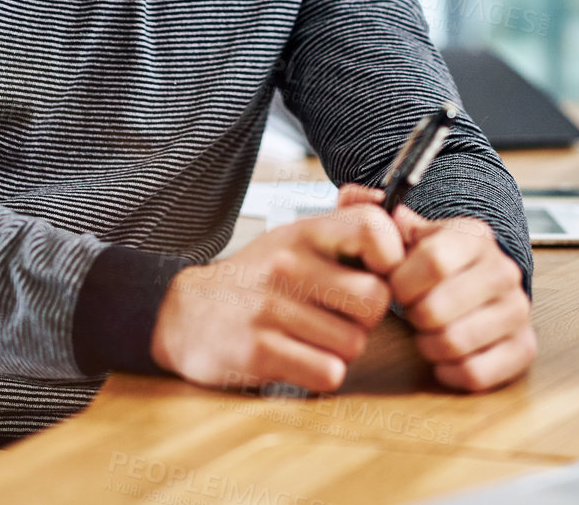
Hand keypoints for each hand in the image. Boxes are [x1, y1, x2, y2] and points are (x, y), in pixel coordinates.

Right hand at [149, 199, 403, 393]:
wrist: (186, 314)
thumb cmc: (257, 277)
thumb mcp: (295, 237)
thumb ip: (345, 222)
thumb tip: (391, 205)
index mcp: (303, 233)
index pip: (374, 228)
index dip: (392, 256)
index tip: (378, 273)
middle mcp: (288, 265)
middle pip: (375, 300)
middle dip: (368, 318)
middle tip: (344, 316)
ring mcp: (271, 308)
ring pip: (354, 343)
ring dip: (342, 349)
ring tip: (314, 336)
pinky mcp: (259, 351)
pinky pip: (328, 373)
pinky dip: (322, 373)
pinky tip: (301, 358)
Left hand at [339, 184, 534, 391]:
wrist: (476, 287)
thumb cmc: (430, 265)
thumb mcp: (406, 234)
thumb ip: (377, 216)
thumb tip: (360, 202)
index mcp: (474, 236)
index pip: (434, 261)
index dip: (402, 281)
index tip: (395, 285)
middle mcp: (503, 270)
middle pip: (437, 309)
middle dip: (412, 316)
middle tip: (412, 312)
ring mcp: (517, 310)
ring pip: (454, 343)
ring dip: (429, 345)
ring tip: (427, 333)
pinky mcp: (524, 347)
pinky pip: (476, 373)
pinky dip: (450, 371)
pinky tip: (444, 357)